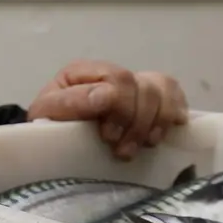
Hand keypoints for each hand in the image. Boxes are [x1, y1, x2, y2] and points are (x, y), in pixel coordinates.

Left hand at [26, 60, 188, 159]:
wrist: (57, 142)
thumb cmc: (51, 127)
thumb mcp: (48, 114)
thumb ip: (70, 103)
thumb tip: (104, 96)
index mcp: (84, 72)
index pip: (118, 78)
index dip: (120, 107)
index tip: (108, 136)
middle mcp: (111, 75)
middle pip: (145, 88)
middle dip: (137, 123)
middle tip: (122, 150)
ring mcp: (133, 85)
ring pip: (163, 92)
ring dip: (157, 124)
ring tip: (142, 147)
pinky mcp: (151, 100)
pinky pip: (175, 96)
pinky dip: (174, 115)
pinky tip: (162, 134)